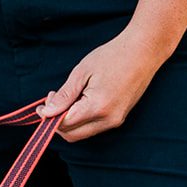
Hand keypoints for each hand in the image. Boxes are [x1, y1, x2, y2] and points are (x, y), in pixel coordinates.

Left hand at [37, 22, 170, 141]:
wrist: (144, 51)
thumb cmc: (113, 56)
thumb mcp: (82, 72)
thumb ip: (64, 95)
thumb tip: (47, 112)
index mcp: (97, 107)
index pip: (64, 125)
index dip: (49, 117)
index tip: (42, 104)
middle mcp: (108, 120)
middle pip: (72, 135)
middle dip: (57, 123)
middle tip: (53, 101)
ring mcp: (116, 121)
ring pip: (83, 133)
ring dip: (70, 121)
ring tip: (69, 97)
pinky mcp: (119, 118)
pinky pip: (94, 126)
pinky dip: (82, 118)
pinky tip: (81, 100)